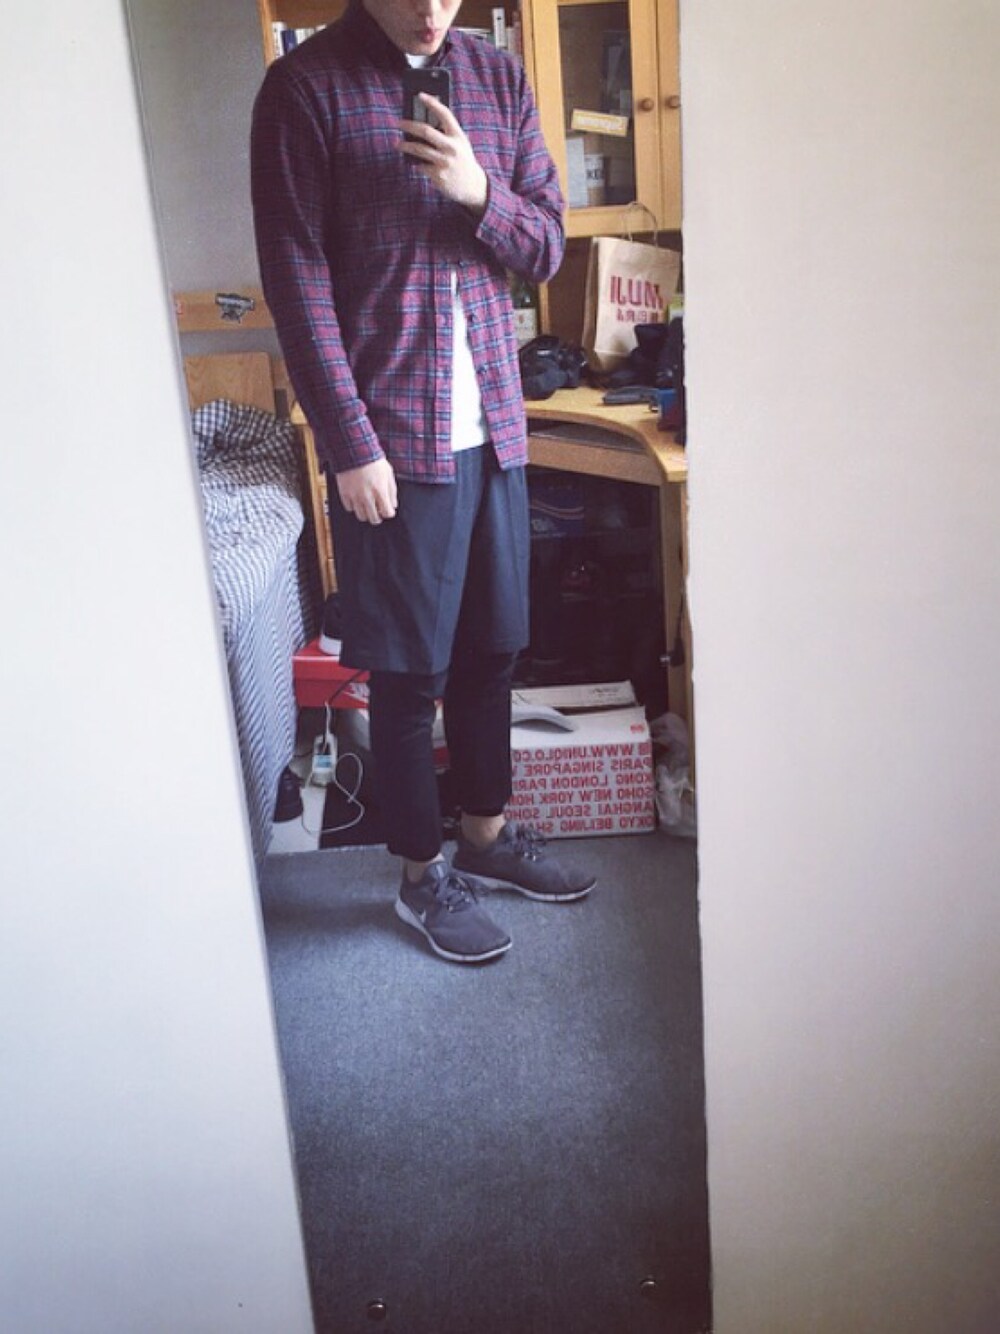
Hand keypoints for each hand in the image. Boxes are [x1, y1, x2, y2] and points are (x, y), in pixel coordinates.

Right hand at [335, 458, 397, 524]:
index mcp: (380, 492)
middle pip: (374, 519)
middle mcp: (367, 497)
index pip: (388, 514)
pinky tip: (357, 499)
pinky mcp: (344, 494)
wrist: (354, 451)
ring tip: (367, 506)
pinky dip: (353, 506)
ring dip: (365, 513)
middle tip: (377, 510)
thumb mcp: (388, 474)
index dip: (388, 512)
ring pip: (361, 516)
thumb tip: (393, 505)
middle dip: (378, 516)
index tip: (387, 509)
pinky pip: (349, 508)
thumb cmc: (373, 461)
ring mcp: (355, 497)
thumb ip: (392, 491)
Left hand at [399, 95, 487, 215]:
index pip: (445, 114)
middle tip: (399, 123)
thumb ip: (447, 134)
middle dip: (409, 125)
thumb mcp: (460, 144)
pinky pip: (421, 166)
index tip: (420, 95)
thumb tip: (423, 125)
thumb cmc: (463, 161)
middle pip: (426, 131)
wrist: (473, 186)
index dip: (432, 102)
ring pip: (419, 149)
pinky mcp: (438, 176)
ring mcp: (444, 162)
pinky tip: (416, 163)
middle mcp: (452, 148)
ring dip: (405, 145)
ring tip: (398, 144)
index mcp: (458, 136)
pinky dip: (417, 164)